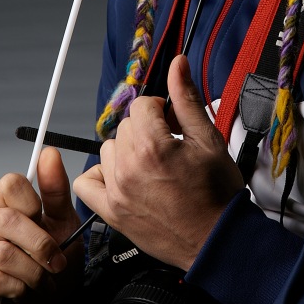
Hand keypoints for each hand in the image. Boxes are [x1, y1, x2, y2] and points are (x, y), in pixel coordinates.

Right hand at [0, 146, 82, 303]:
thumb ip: (55, 190)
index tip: (45, 220)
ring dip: (34, 272)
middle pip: (6, 218)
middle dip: (40, 244)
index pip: (9, 183)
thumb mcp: (63, 225)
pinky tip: (22, 293)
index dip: (33, 202)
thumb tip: (49, 152)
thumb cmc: (49, 266)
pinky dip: (19, 288)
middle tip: (56, 262)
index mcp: (0, 206)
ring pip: (3, 252)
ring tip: (42, 282)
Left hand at [73, 54, 244, 270]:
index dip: (164, 110)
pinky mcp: (112, 212)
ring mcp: (117, 192)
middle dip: (148, 129)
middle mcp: (128, 168)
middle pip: (126, 126)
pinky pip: (86, 183)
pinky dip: (100, 175)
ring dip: (127, 151)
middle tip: (171, 146)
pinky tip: (123, 177)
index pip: (143, 105)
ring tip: (153, 164)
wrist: (216, 239)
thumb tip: (178, 64)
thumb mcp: (209, 139)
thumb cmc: (217, 194)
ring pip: (108, 149)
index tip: (176, 125)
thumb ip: (187, 98)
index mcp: (152, 147)